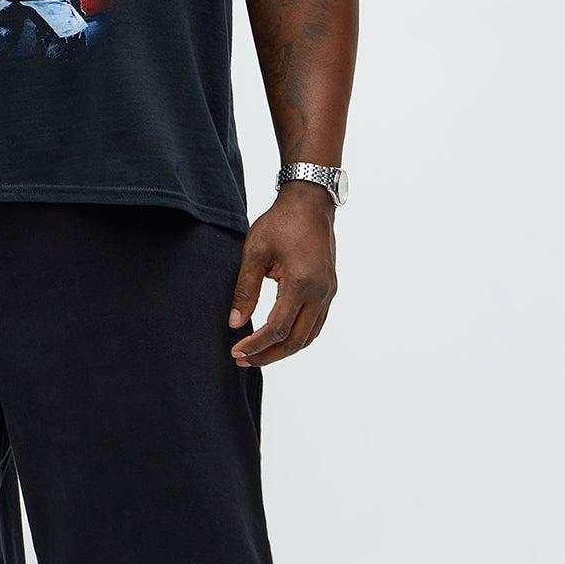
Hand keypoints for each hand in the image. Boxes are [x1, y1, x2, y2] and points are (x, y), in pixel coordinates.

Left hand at [228, 185, 336, 366]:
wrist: (310, 202)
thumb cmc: (280, 223)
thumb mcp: (255, 252)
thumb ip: (245, 290)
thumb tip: (235, 323)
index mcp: (301, 284)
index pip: (277, 329)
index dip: (256, 345)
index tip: (236, 351)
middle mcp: (320, 292)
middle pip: (296, 341)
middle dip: (268, 355)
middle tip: (243, 360)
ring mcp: (328, 292)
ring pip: (309, 336)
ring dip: (284, 350)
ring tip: (258, 355)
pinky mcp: (329, 289)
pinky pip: (316, 323)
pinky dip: (298, 337)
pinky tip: (279, 339)